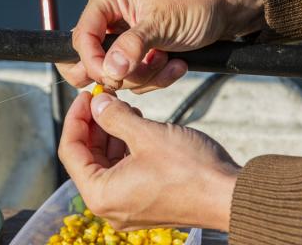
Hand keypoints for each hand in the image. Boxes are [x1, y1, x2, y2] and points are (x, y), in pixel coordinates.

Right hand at [57, 0, 262, 91]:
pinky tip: (174, 64)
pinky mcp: (134, 56)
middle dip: (121, 73)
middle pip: (89, 60)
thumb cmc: (195, 5)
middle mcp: (107, 19)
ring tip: (168, 59)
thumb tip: (109, 70)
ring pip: (113, 75)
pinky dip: (153, 78)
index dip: (94, 62)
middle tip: (145, 68)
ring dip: (144, 76)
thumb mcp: (163, 24)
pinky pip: (131, 80)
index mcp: (106, 0)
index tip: (114, 77)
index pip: (82, 38)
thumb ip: (133, 46)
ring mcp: (120, 40)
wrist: (223, 12)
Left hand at [57, 91, 239, 230]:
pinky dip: (126, 148)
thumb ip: (114, 117)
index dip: (75, 117)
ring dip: (111, 134)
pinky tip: (137, 125)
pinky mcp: (145, 202)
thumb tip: (97, 104)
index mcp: (100, 194)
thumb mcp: (146, 134)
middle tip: (103, 97)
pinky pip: (124, 172)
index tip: (86, 95)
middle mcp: (109, 206)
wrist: (231, 195)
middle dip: (93, 125)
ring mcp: (127, 207)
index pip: (70, 151)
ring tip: (122, 107)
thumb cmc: (191, 170)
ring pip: (106, 164)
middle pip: (87, 158)